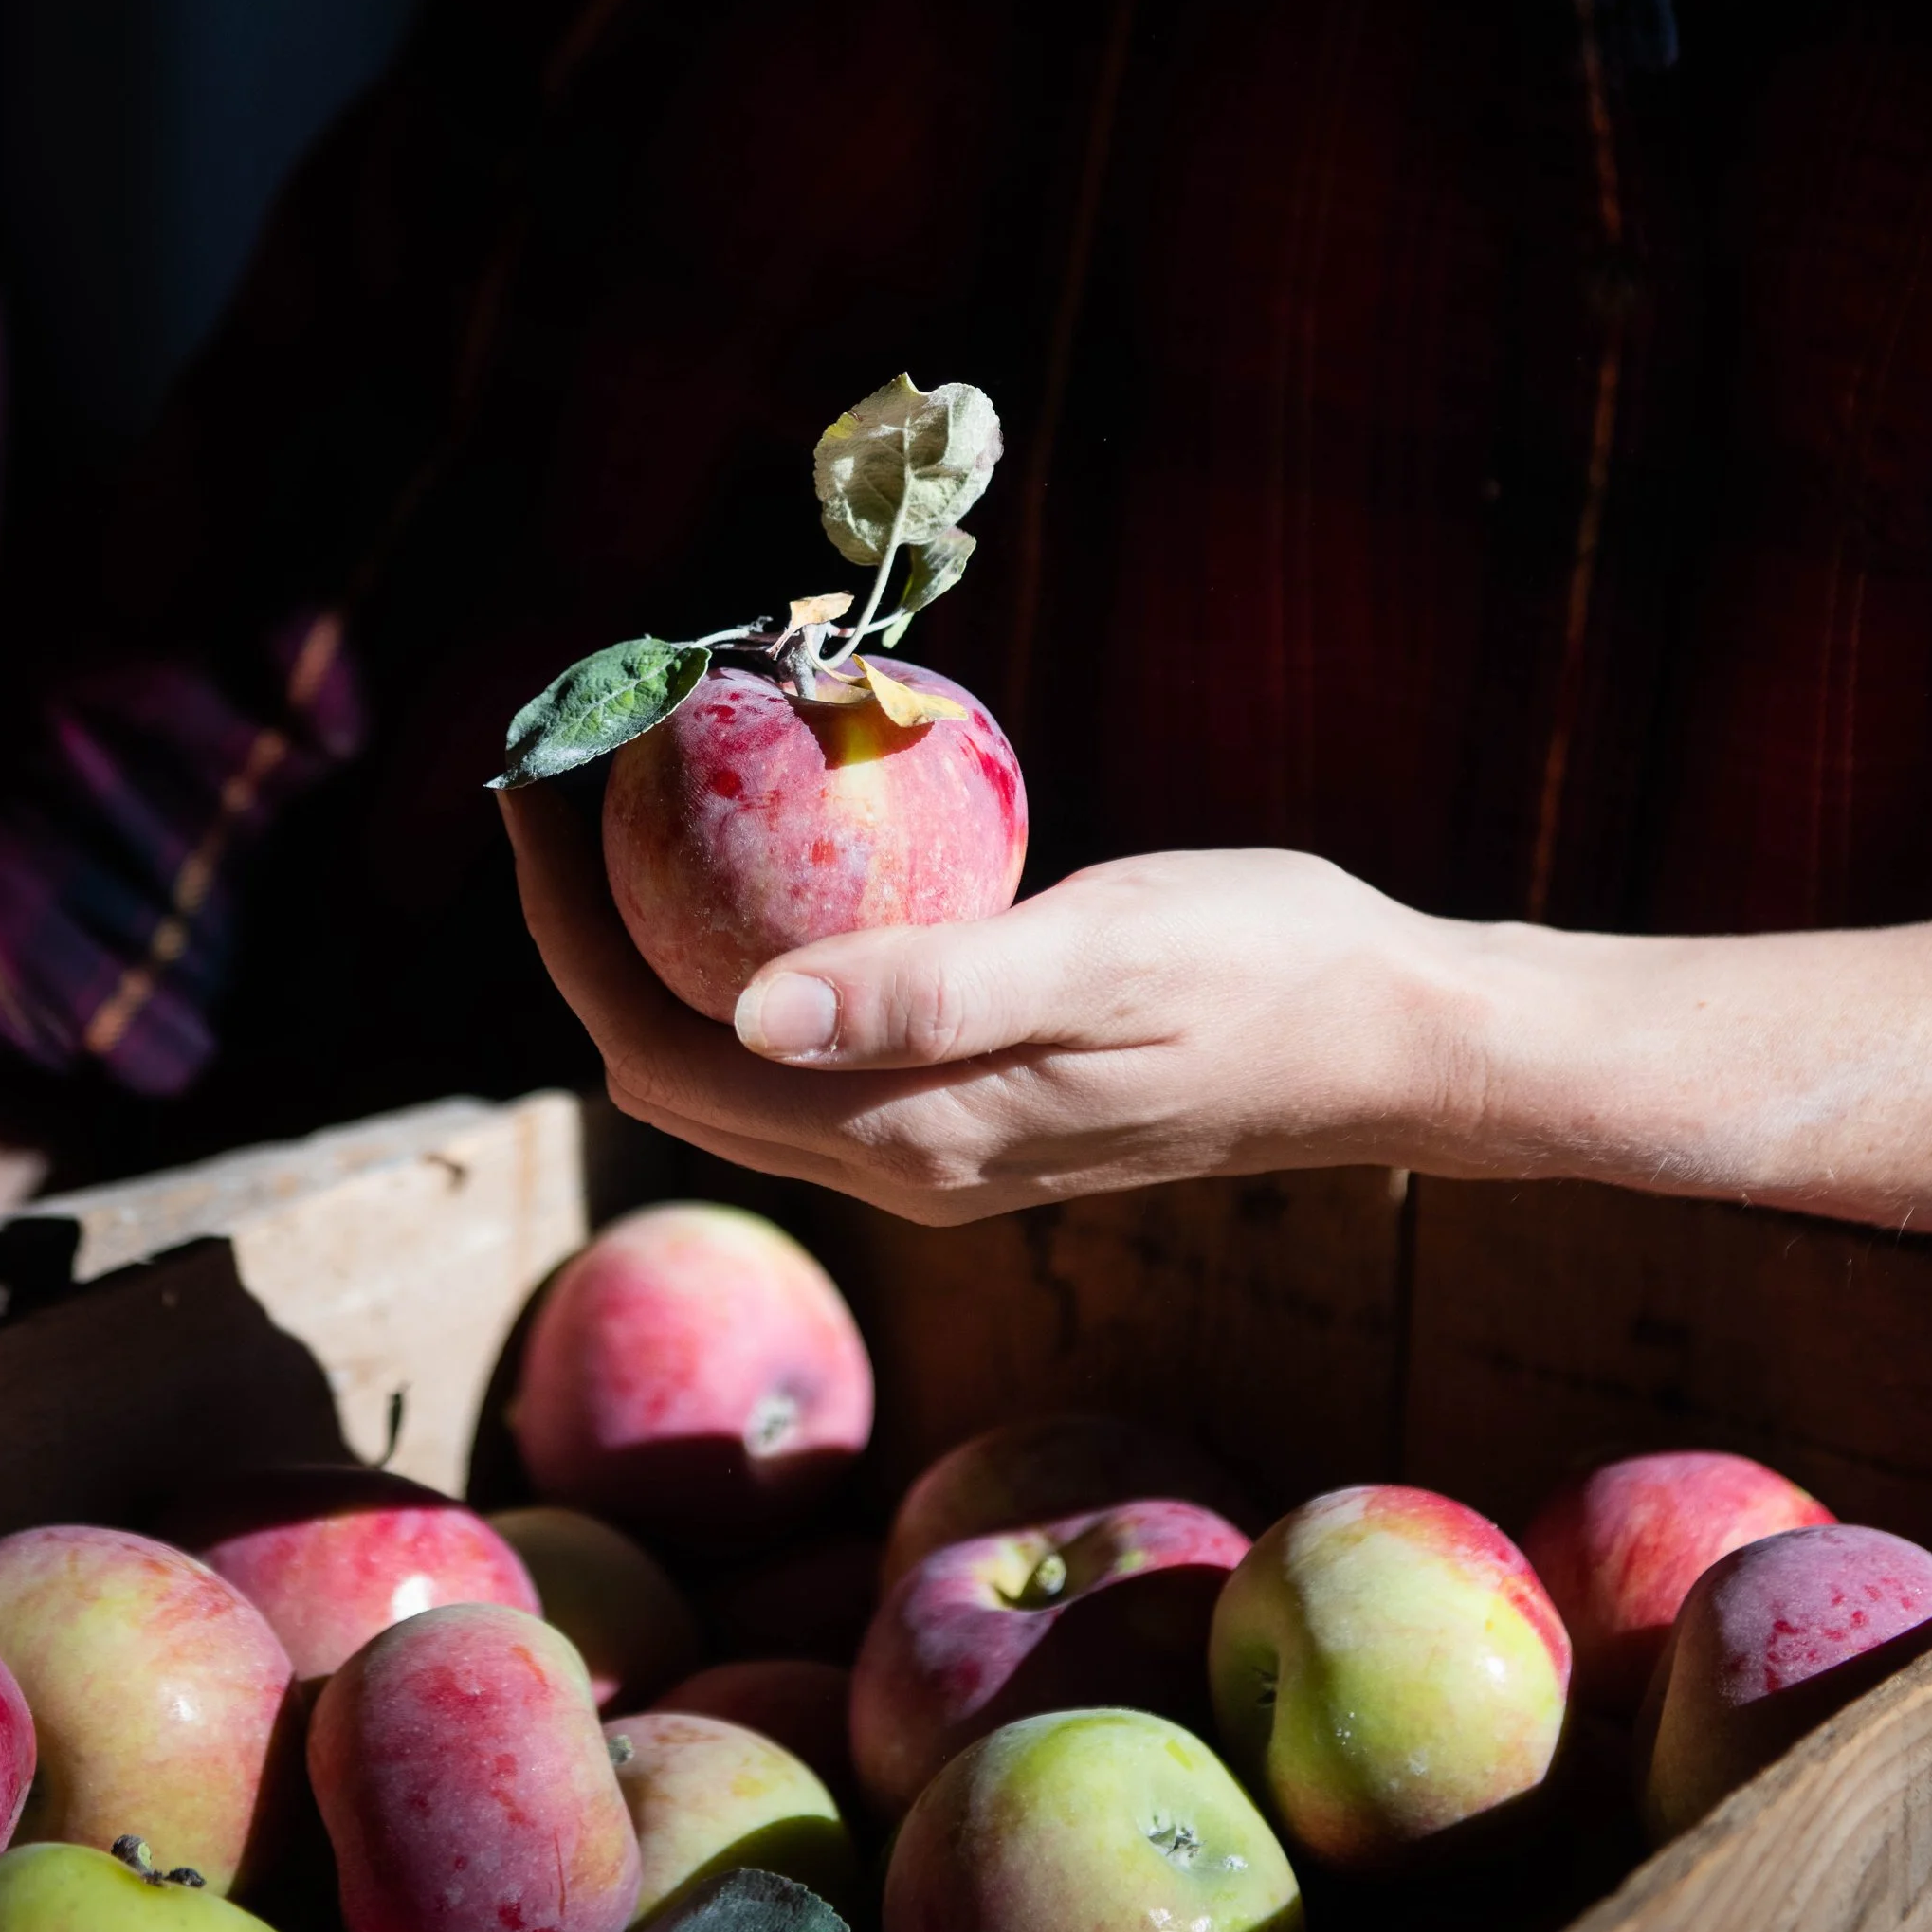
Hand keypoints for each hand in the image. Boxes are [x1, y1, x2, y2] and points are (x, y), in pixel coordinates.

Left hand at [499, 788, 1476, 1222]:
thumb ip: (929, 992)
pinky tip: (764, 837)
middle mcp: (901, 1160)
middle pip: (667, 1063)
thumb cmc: (1267, 971)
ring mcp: (936, 1140)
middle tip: (566, 771)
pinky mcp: (975, 1101)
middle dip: (585, 927)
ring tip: (641, 787)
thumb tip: (747, 1012)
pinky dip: (749, 941)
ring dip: (660, 933)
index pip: (661, 1058)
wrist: (1397, 1039)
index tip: (535, 793)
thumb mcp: (1102, 955)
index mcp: (909, 1137)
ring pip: (732, 1052)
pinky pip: (811, 1030)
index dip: (567, 936)